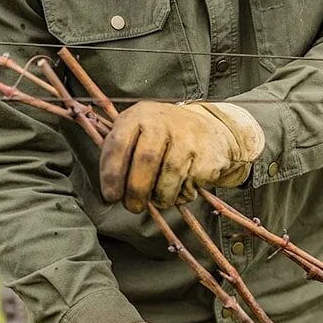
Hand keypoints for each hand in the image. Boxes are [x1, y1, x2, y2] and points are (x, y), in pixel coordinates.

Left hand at [100, 102, 263, 212]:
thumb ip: (122, 152)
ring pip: (169, 178)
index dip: (112, 174)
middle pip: (145, 162)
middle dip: (136, 191)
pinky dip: (181, 196)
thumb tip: (111, 190)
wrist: (211, 129)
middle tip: (133, 207)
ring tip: (158, 201)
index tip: (111, 196)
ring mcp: (188, 140)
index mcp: (140, 116)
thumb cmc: (166, 135)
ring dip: (160, 198)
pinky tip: (180, 189)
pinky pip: (189, 186)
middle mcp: (164, 124)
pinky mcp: (206, 158)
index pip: (119, 144)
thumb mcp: (140, 129)